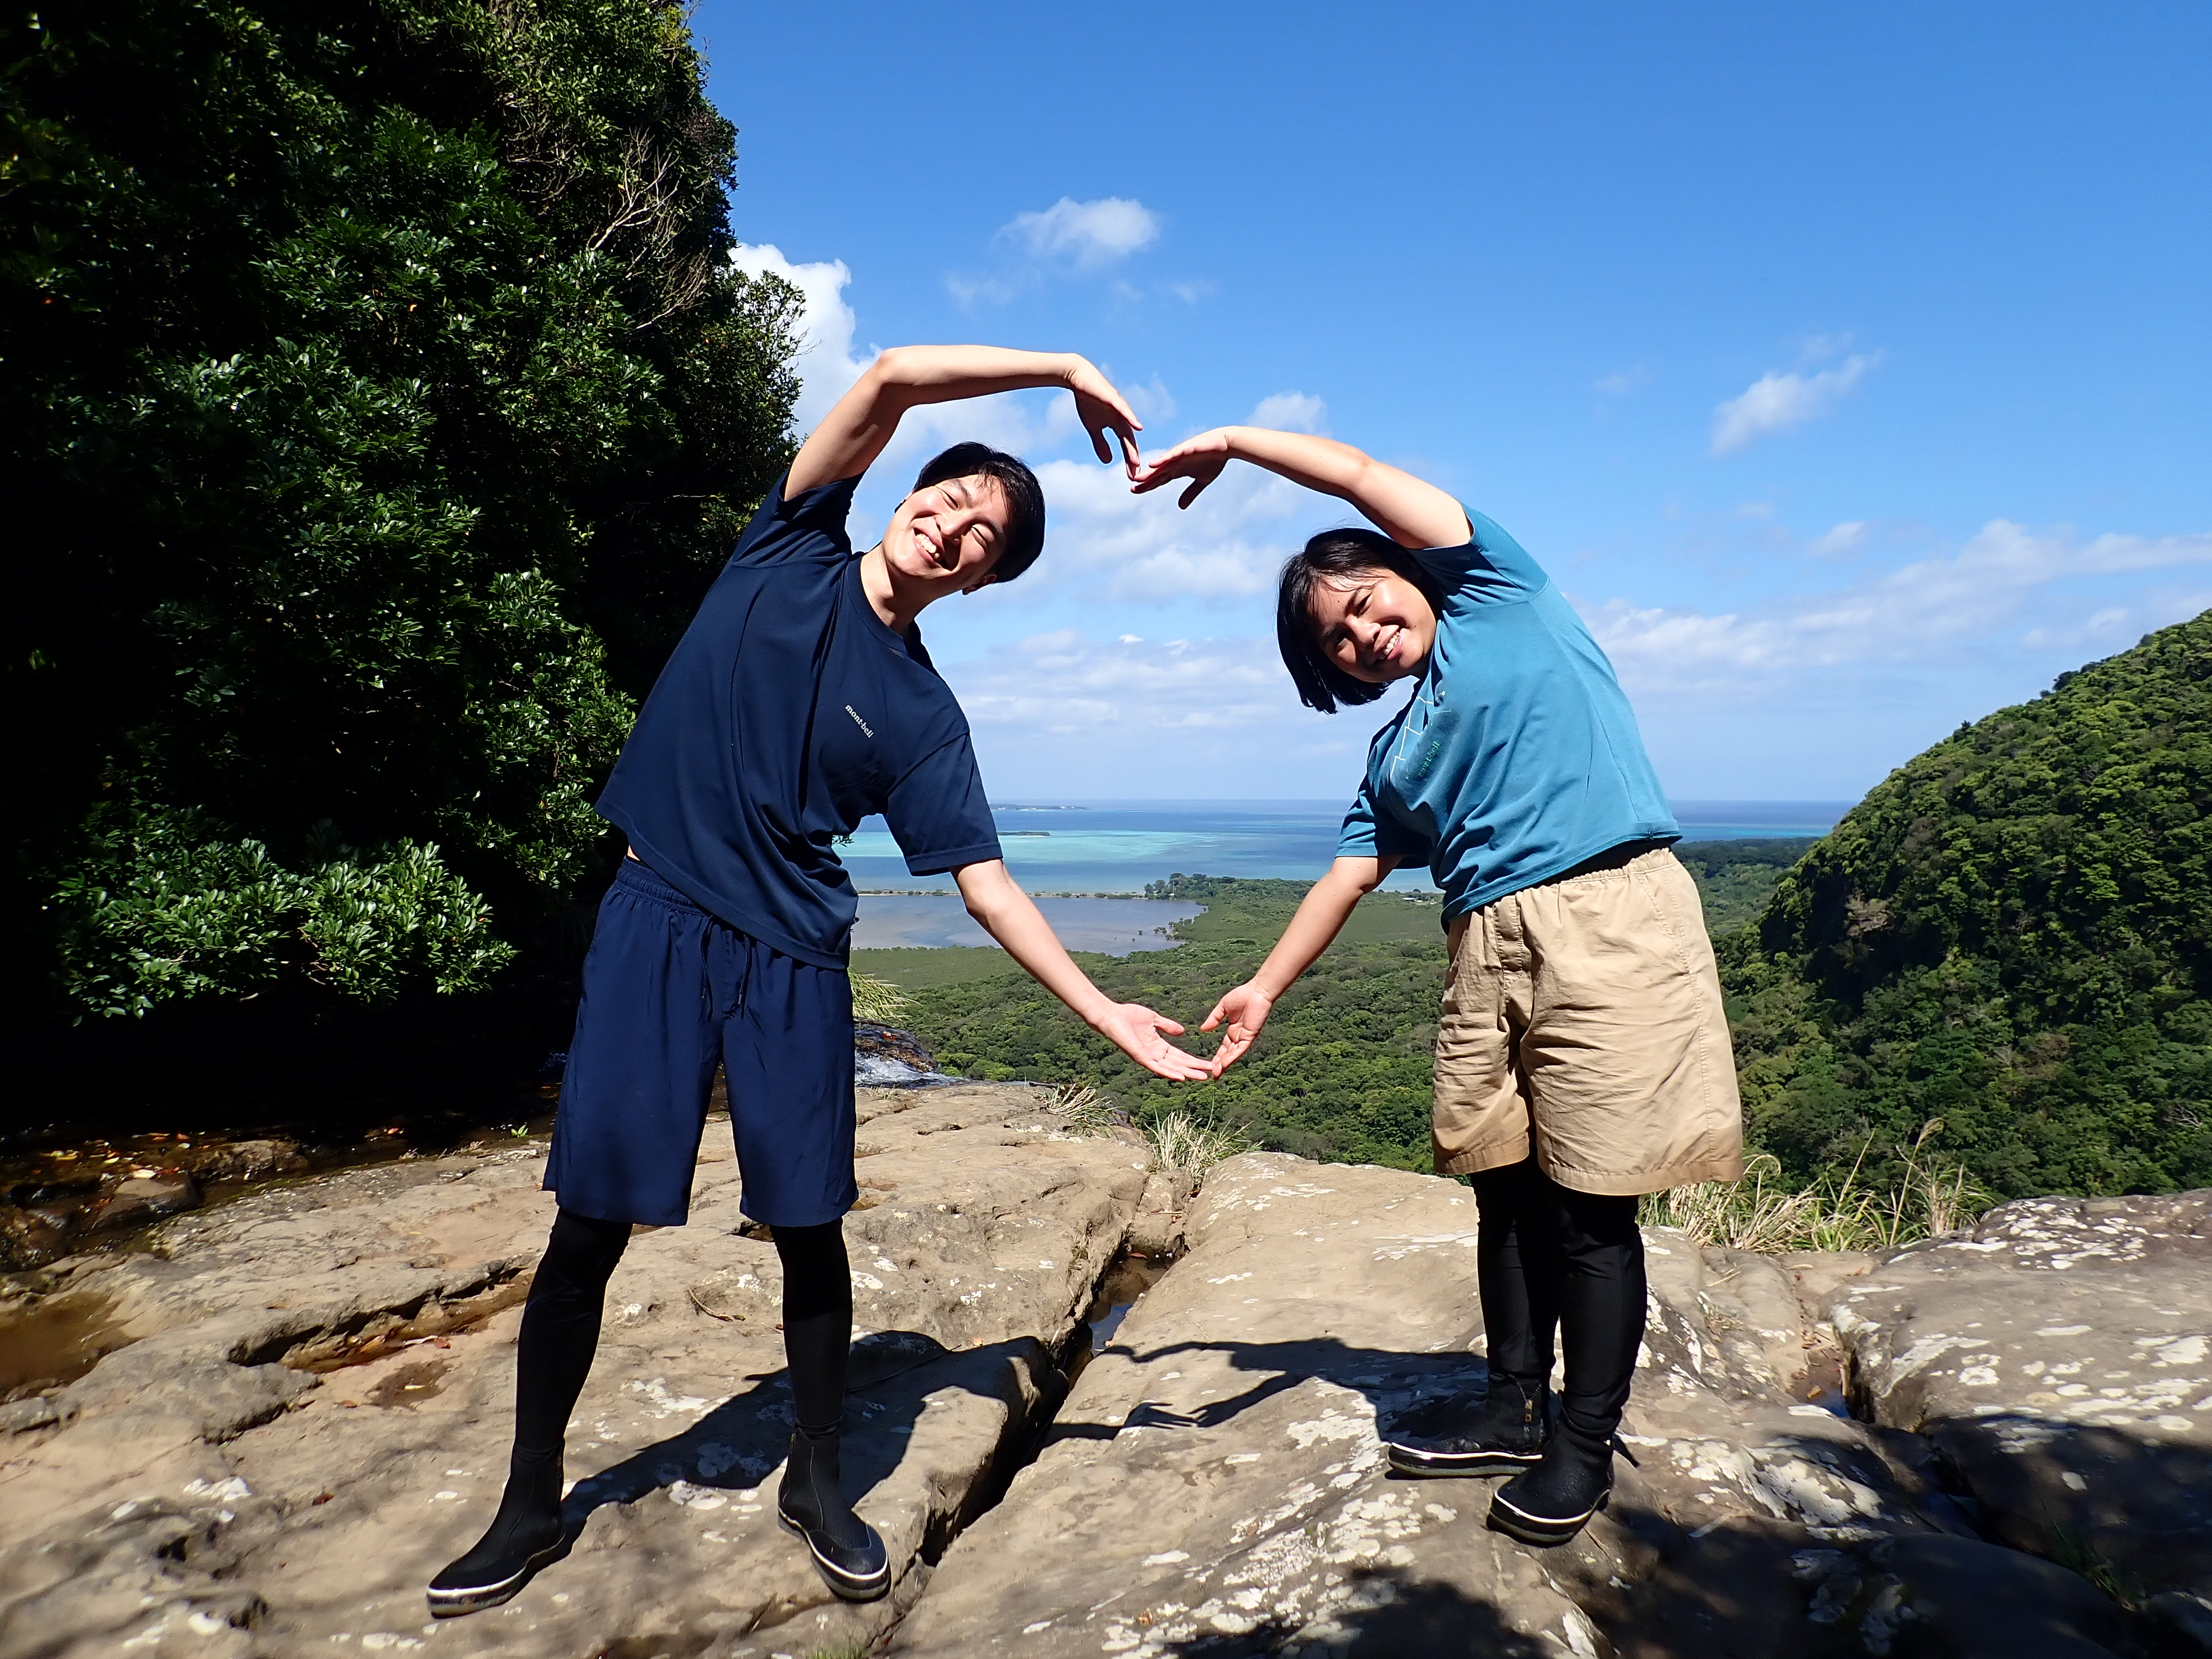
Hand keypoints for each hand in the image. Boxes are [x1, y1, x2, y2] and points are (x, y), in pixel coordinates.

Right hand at [1065, 357, 1142, 473]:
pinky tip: (1138, 428)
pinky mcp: (1113, 398)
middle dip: (1133, 458)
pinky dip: (1131, 419)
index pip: (1126, 446)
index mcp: (1118, 424)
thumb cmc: (1087, 401)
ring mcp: (1119, 408)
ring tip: (1137, 461)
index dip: (1129, 461)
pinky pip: (1124, 410)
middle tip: (1136, 475)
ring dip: (1133, 445)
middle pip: (1130, 441)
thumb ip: (1101, 443)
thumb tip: (1108, 461)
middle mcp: (1123, 417)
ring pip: (1129, 429)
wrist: (1078, 379)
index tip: (1132, 477)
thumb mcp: (1093, 427)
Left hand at [1090, 1001, 1212, 1080]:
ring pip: (1171, 1068)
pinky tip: (1181, 1077)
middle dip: (1195, 1069)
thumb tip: (1182, 1031)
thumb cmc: (1128, 1015)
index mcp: (1158, 1046)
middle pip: (1178, 1064)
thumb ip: (1167, 1026)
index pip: (1180, 1056)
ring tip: (1202, 1077)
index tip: (1208, 1063)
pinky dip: (1169, 1073)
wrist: (1111, 1015)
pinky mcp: (1140, 1057)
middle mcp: (1154, 1054)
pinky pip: (1156, 1068)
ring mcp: (1147, 1057)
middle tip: (1211, 1073)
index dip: (1193, 1060)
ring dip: (1187, 1073)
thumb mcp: (1153, 1019)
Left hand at [1130, 428, 1233, 508]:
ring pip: (1161, 465)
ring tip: (1138, 478)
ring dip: (1150, 472)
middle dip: (1145, 481)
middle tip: (1132, 488)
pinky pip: (1172, 455)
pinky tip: (1153, 465)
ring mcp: (1179, 455)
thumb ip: (1191, 493)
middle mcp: (1175, 462)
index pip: (1159, 480)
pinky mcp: (1186, 448)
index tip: (1135, 491)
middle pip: (1157, 474)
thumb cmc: (1214, 460)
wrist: (1226, 445)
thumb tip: (1180, 507)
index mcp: (1177, 470)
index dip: (1147, 486)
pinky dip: (1163, 460)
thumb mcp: (1202, 481)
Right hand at [1200, 981, 1274, 1076]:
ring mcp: (1245, 1037)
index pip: (1224, 1047)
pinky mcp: (1250, 1035)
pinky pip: (1240, 1049)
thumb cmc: (1242, 996)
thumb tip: (1202, 1029)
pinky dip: (1233, 1056)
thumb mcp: (1222, 1008)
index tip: (1209, 1065)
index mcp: (1233, 1030)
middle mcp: (1239, 1036)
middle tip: (1212, 1075)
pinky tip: (1225, 1064)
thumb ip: (1213, 1019)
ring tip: (1216, 1073)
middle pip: (1228, 1054)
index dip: (1217, 1056)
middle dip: (1220, 1064)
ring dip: (1225, 1064)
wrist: (1256, 991)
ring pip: (1233, 1054)